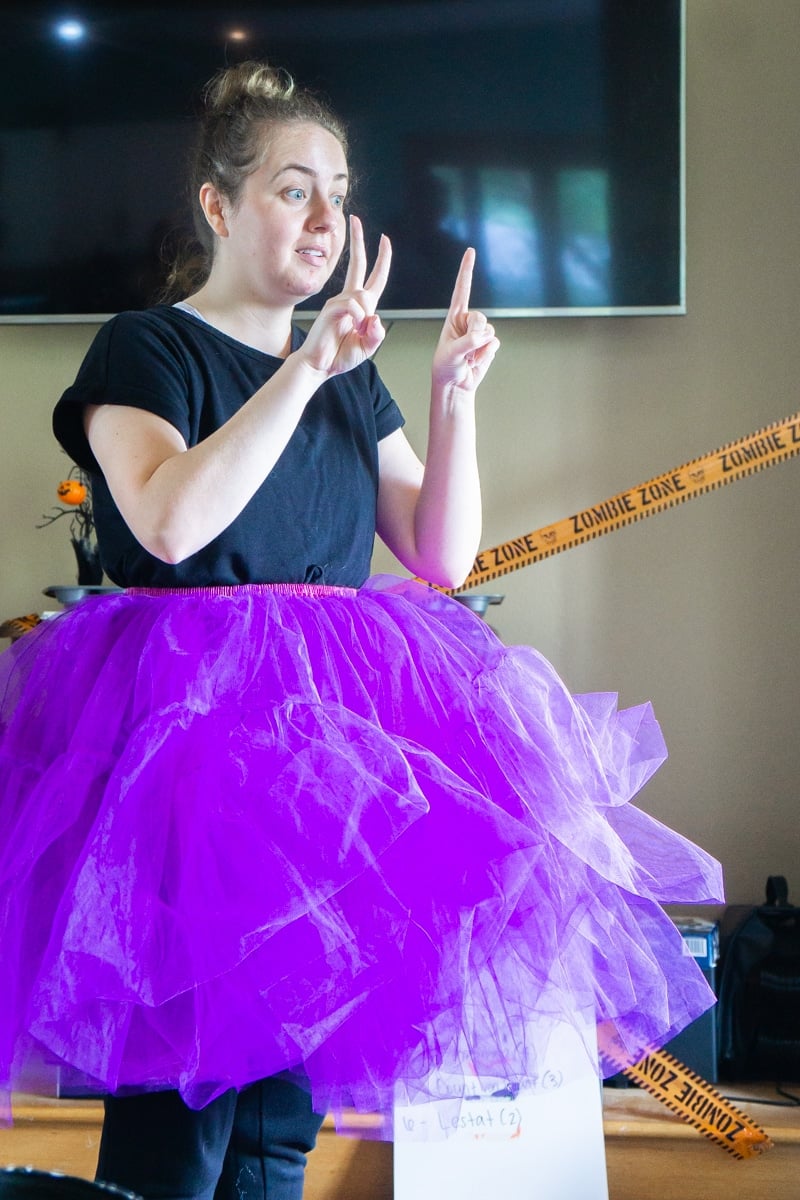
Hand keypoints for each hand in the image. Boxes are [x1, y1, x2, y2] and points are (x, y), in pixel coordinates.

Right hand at [297, 214, 391, 376]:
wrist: (319, 365)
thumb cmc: (339, 356)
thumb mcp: (366, 347)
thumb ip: (376, 335)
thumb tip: (375, 317)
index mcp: (360, 306)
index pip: (374, 277)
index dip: (382, 259)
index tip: (384, 240)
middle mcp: (349, 299)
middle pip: (358, 264)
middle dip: (359, 242)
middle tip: (355, 219)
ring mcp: (339, 301)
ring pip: (364, 297)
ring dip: (365, 318)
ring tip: (355, 333)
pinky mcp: (332, 308)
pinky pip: (354, 305)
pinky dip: (358, 318)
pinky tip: (352, 328)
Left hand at [432, 249, 498, 393]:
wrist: (455, 384)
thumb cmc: (446, 367)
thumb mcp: (451, 353)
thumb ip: (467, 342)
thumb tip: (484, 335)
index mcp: (454, 317)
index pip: (461, 290)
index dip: (466, 270)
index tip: (470, 251)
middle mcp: (467, 322)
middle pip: (480, 318)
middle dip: (475, 335)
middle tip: (466, 350)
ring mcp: (479, 333)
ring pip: (489, 331)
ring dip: (479, 348)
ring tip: (468, 358)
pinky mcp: (489, 344)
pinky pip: (494, 343)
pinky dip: (486, 354)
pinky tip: (476, 361)